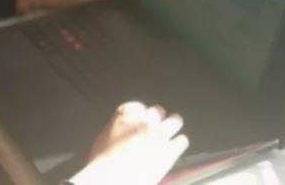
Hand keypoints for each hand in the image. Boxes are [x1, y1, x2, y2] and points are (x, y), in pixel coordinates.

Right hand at [69, 102, 189, 184]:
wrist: (113, 177)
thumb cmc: (102, 161)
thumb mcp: (103, 137)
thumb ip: (116, 129)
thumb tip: (121, 134)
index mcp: (126, 115)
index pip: (138, 107)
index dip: (141, 115)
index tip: (140, 121)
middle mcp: (145, 120)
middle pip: (158, 111)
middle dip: (158, 119)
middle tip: (155, 129)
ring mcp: (160, 133)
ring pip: (176, 121)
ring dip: (173, 127)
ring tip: (171, 134)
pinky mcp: (170, 149)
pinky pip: (182, 141)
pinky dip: (178, 144)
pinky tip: (174, 150)